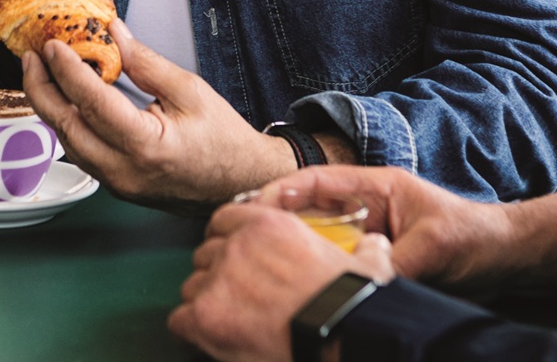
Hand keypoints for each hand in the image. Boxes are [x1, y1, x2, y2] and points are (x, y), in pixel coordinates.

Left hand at [20, 17, 297, 211]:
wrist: (241, 184)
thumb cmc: (224, 140)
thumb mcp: (190, 90)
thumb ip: (146, 63)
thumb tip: (114, 33)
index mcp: (146, 147)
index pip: (93, 103)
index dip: (67, 71)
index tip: (53, 45)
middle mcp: (125, 172)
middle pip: (66, 127)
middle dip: (42, 89)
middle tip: (32, 56)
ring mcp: (118, 184)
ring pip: (68, 143)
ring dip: (51, 107)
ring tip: (42, 73)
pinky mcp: (117, 186)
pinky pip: (81, 153)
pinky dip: (69, 124)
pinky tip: (65, 100)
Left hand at [168, 200, 393, 361]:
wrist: (341, 337)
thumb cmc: (353, 305)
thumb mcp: (368, 265)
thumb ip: (366, 249)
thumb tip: (376, 245)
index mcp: (269, 225)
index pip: (224, 219)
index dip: (226, 238)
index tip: (232, 254)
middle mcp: (237, 245)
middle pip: (205, 253)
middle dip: (216, 273)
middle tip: (235, 295)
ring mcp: (218, 280)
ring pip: (192, 286)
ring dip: (206, 302)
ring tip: (227, 319)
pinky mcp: (206, 316)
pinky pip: (180, 319)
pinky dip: (192, 330)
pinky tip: (209, 337)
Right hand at [255, 165, 514, 293]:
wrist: (506, 258)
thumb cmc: (475, 238)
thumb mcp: (434, 247)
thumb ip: (395, 264)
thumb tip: (361, 288)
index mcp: (375, 187)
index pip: (316, 182)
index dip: (280, 192)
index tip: (252, 210)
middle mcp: (365, 208)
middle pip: (307, 210)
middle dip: (274, 224)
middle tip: (244, 244)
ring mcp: (367, 236)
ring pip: (317, 240)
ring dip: (294, 252)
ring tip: (265, 270)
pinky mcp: (372, 262)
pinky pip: (336, 266)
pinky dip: (317, 276)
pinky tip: (301, 291)